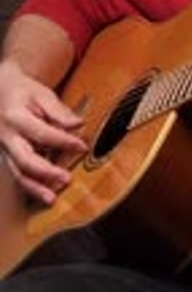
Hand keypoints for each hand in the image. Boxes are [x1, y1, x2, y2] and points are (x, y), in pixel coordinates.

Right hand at [0, 59, 85, 203]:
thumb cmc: (22, 91)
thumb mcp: (41, 94)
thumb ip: (59, 111)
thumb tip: (78, 124)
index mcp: (15, 118)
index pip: (43, 134)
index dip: (64, 141)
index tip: (83, 146)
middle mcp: (6, 137)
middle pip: (25, 160)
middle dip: (46, 172)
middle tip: (67, 179)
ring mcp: (4, 150)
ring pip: (17, 174)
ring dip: (35, 189)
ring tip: (52, 199)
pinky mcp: (7, 157)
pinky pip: (18, 175)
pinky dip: (31, 187)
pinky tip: (45, 194)